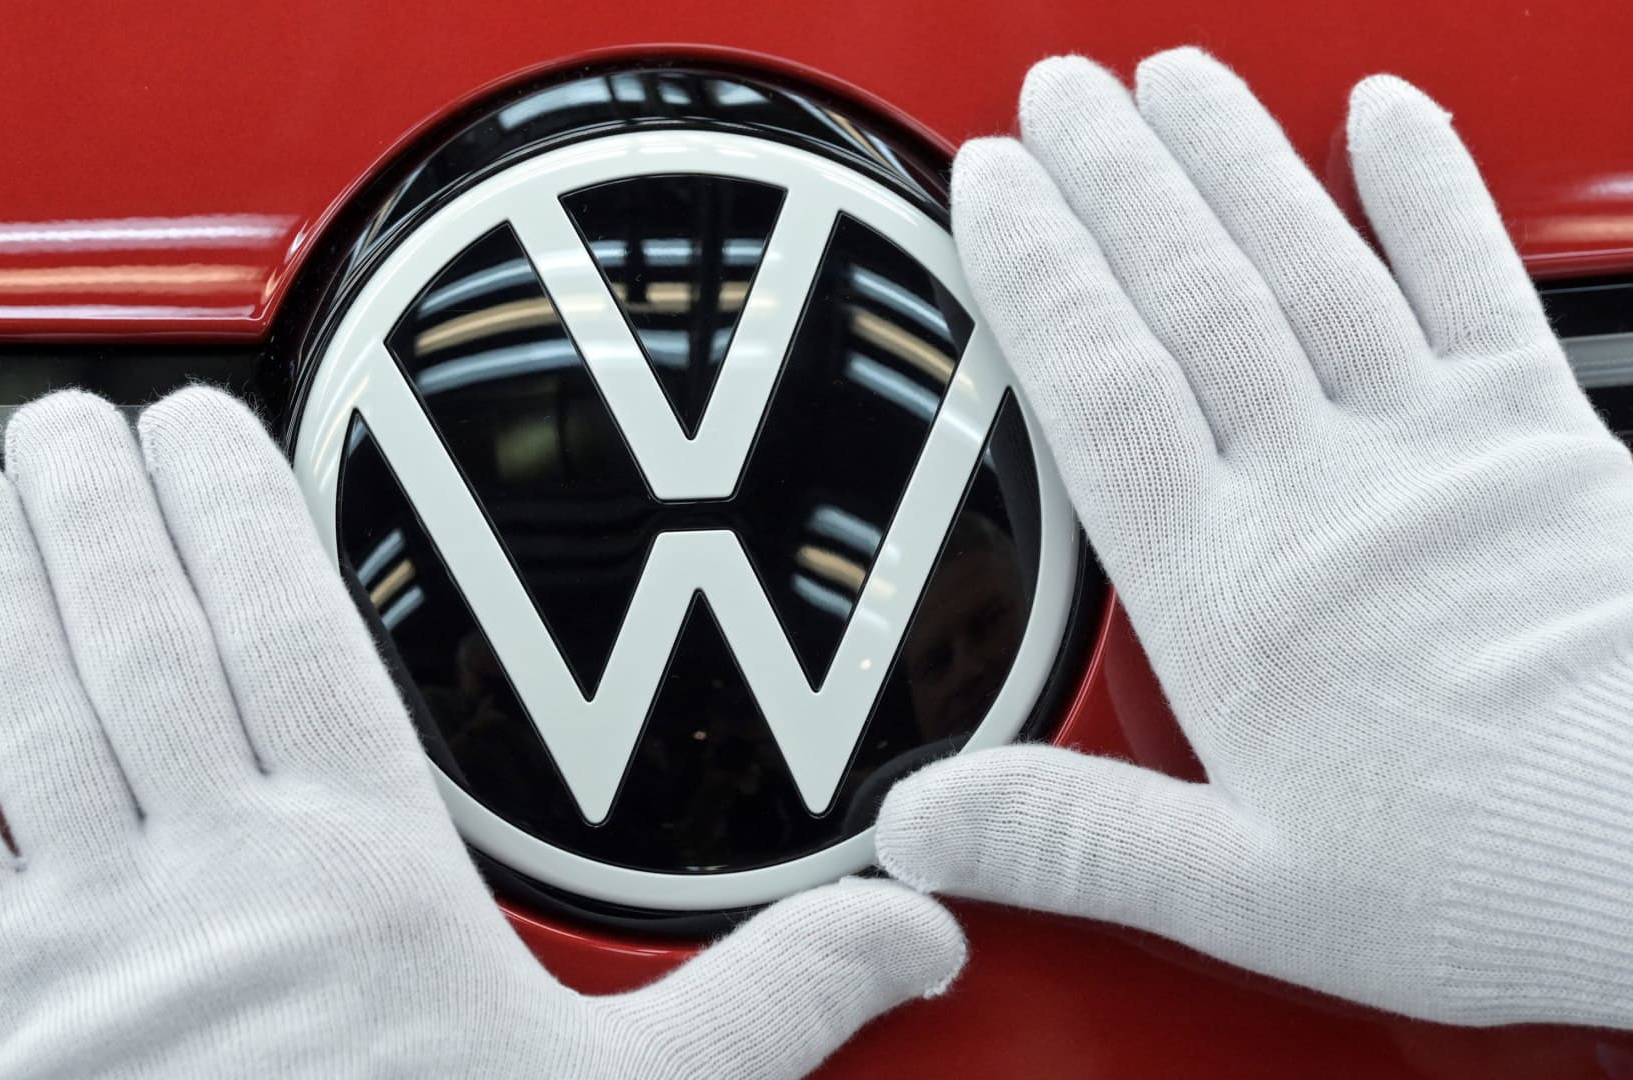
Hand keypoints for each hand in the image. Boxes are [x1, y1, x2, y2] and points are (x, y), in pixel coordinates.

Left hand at [0, 387, 963, 1077]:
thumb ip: (768, 1000)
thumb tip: (915, 933)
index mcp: (368, 876)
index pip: (293, 638)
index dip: (240, 511)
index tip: (207, 421)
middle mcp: (219, 884)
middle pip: (144, 645)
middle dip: (102, 509)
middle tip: (69, 411)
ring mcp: (97, 949)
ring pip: (28, 715)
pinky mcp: (4, 1022)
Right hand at [876, 48, 1632, 1026]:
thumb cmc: (1488, 876)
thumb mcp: (1248, 894)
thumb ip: (1073, 840)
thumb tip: (913, 826)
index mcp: (1232, 591)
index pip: (1107, 387)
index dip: (1039, 272)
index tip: (992, 186)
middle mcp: (1325, 493)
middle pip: (1198, 296)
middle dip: (1119, 180)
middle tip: (1056, 91)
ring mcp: (1440, 451)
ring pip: (1312, 266)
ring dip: (1236, 160)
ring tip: (1171, 78)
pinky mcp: (1545, 441)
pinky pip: (1478, 286)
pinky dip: (1431, 191)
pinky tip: (1385, 114)